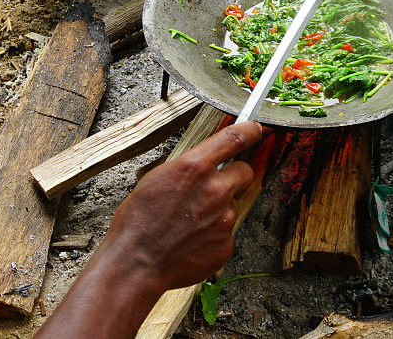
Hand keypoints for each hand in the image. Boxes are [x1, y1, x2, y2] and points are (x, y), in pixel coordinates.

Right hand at [36, 121, 262, 338]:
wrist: (135, 263)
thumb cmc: (137, 221)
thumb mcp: (157, 178)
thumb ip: (188, 168)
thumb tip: (202, 164)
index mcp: (195, 167)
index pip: (235, 138)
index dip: (251, 130)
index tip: (257, 129)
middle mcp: (216, 189)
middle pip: (245, 172)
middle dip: (234, 176)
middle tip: (215, 187)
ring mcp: (224, 218)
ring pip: (234, 204)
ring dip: (220, 208)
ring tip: (191, 222)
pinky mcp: (226, 244)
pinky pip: (227, 232)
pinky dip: (214, 234)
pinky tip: (192, 240)